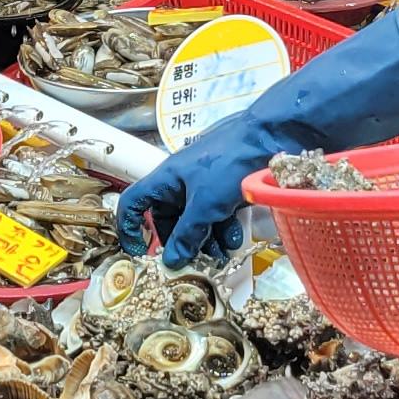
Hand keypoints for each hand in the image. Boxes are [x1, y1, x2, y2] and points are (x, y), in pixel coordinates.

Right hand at [114, 123, 271, 264]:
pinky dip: (222, 229)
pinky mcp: (225, 186)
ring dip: (205, 240)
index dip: (130, 228)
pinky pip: (216, 213)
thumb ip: (188, 234)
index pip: (133, 204)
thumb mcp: (205, 204)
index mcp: (165, 179)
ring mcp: (203, 184)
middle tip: (192, 262)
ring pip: (195, 219)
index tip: (140, 252)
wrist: (269, 136)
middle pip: (168, 218)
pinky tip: (234, 240)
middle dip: (180, 242)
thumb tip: (173, 259)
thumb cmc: (230, 159)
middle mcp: (180, 182)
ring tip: (219, 256)